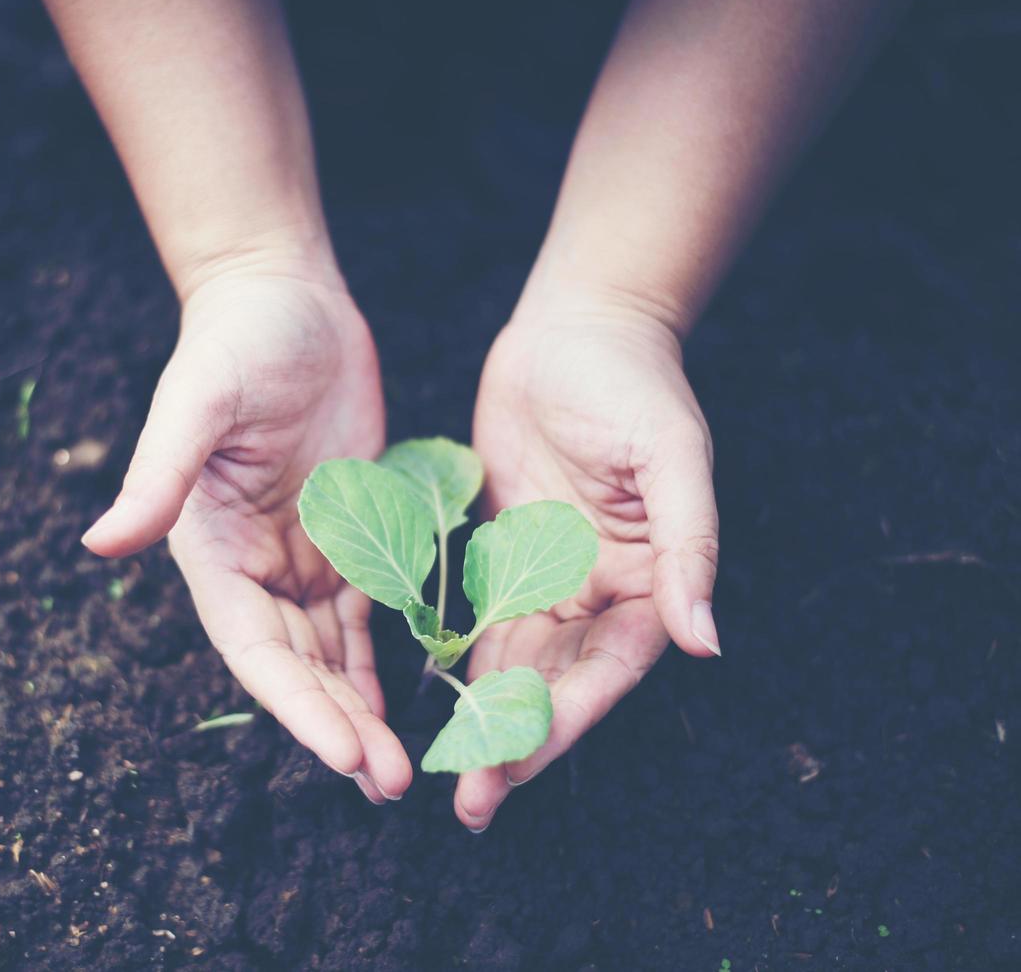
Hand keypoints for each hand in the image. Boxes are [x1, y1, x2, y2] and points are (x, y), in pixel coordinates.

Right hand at [82, 266, 411, 802]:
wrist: (282, 299)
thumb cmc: (232, 341)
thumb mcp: (195, 403)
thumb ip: (157, 475)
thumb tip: (98, 544)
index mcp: (210, 551)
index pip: (253, 648)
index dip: (295, 705)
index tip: (343, 752)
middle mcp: (252, 568)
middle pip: (297, 667)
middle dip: (337, 727)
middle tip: (389, 783)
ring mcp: (300, 558)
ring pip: (331, 656)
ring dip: (361, 712)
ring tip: (399, 772)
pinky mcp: (346, 540)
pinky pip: (362, 618)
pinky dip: (378, 665)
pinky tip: (403, 708)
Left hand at [454, 295, 720, 829]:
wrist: (576, 329)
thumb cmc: (634, 385)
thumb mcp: (673, 458)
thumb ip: (690, 548)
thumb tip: (707, 641)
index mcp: (647, 582)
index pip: (606, 673)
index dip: (562, 725)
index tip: (514, 770)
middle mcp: (599, 593)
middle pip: (556, 687)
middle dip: (516, 746)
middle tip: (470, 803)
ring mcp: (550, 577)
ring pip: (514, 668)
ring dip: (484, 724)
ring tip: (445, 777)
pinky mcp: (504, 555)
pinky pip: (480, 622)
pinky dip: (458, 666)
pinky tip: (426, 708)